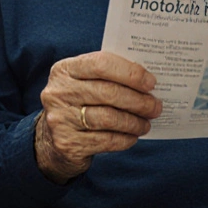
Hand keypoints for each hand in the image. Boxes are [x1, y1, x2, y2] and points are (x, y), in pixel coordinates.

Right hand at [35, 51, 161, 183]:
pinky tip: (132, 136)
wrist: (52, 139)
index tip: (151, 83)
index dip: (130, 73)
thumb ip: (107, 77)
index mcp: (64, 70)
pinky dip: (125, 139)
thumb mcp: (84, 83)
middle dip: (138, 101)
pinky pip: (106, 140)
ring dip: (134, 122)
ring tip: (146, 123)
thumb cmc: (78, 104)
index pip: (100, 64)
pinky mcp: (68, 143)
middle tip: (155, 107)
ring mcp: (60, 118)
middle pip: (108, 93)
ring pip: (109, 118)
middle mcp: (58, 92)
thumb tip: (147, 81)